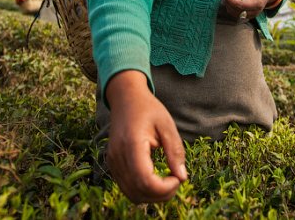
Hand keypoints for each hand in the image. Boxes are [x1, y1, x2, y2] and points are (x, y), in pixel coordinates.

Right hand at [104, 70, 187, 202]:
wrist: (125, 98)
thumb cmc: (148, 109)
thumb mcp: (167, 125)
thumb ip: (175, 151)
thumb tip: (182, 178)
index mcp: (132, 144)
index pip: (145, 181)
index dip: (164, 188)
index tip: (178, 178)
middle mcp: (118, 156)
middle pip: (138, 192)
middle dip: (161, 194)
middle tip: (176, 180)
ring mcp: (112, 161)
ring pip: (132, 194)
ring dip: (152, 196)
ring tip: (167, 181)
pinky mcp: (112, 164)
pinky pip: (127, 187)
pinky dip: (143, 190)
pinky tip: (156, 178)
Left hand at [221, 0, 278, 20]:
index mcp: (257, 3)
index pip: (241, 5)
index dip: (231, 0)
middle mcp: (254, 12)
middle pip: (236, 11)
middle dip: (229, 1)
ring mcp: (250, 16)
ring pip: (233, 13)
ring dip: (229, 3)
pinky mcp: (245, 16)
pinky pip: (234, 13)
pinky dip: (230, 6)